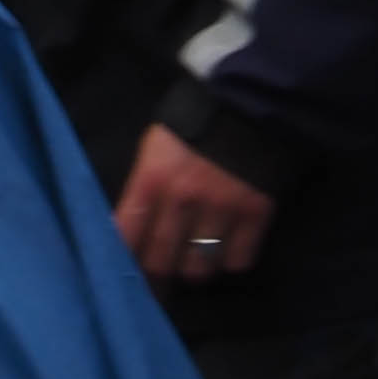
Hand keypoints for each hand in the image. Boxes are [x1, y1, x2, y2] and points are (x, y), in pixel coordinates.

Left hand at [113, 123, 277, 289]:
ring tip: (194, 263)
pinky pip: (238, 259)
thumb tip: (129, 227)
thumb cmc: (193, 125)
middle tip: (161, 276)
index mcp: (152, 177)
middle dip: (158, 273)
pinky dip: (231, 261)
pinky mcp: (255, 214)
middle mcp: (182, 198)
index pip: (127, 231)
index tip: (124, 272)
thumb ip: (145, 187)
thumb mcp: (156, 147)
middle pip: (161, 258)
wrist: (248, 102)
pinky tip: (226, 252)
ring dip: (194, 269)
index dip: (123, 258)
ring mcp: (220, 208)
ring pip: (199, 267)